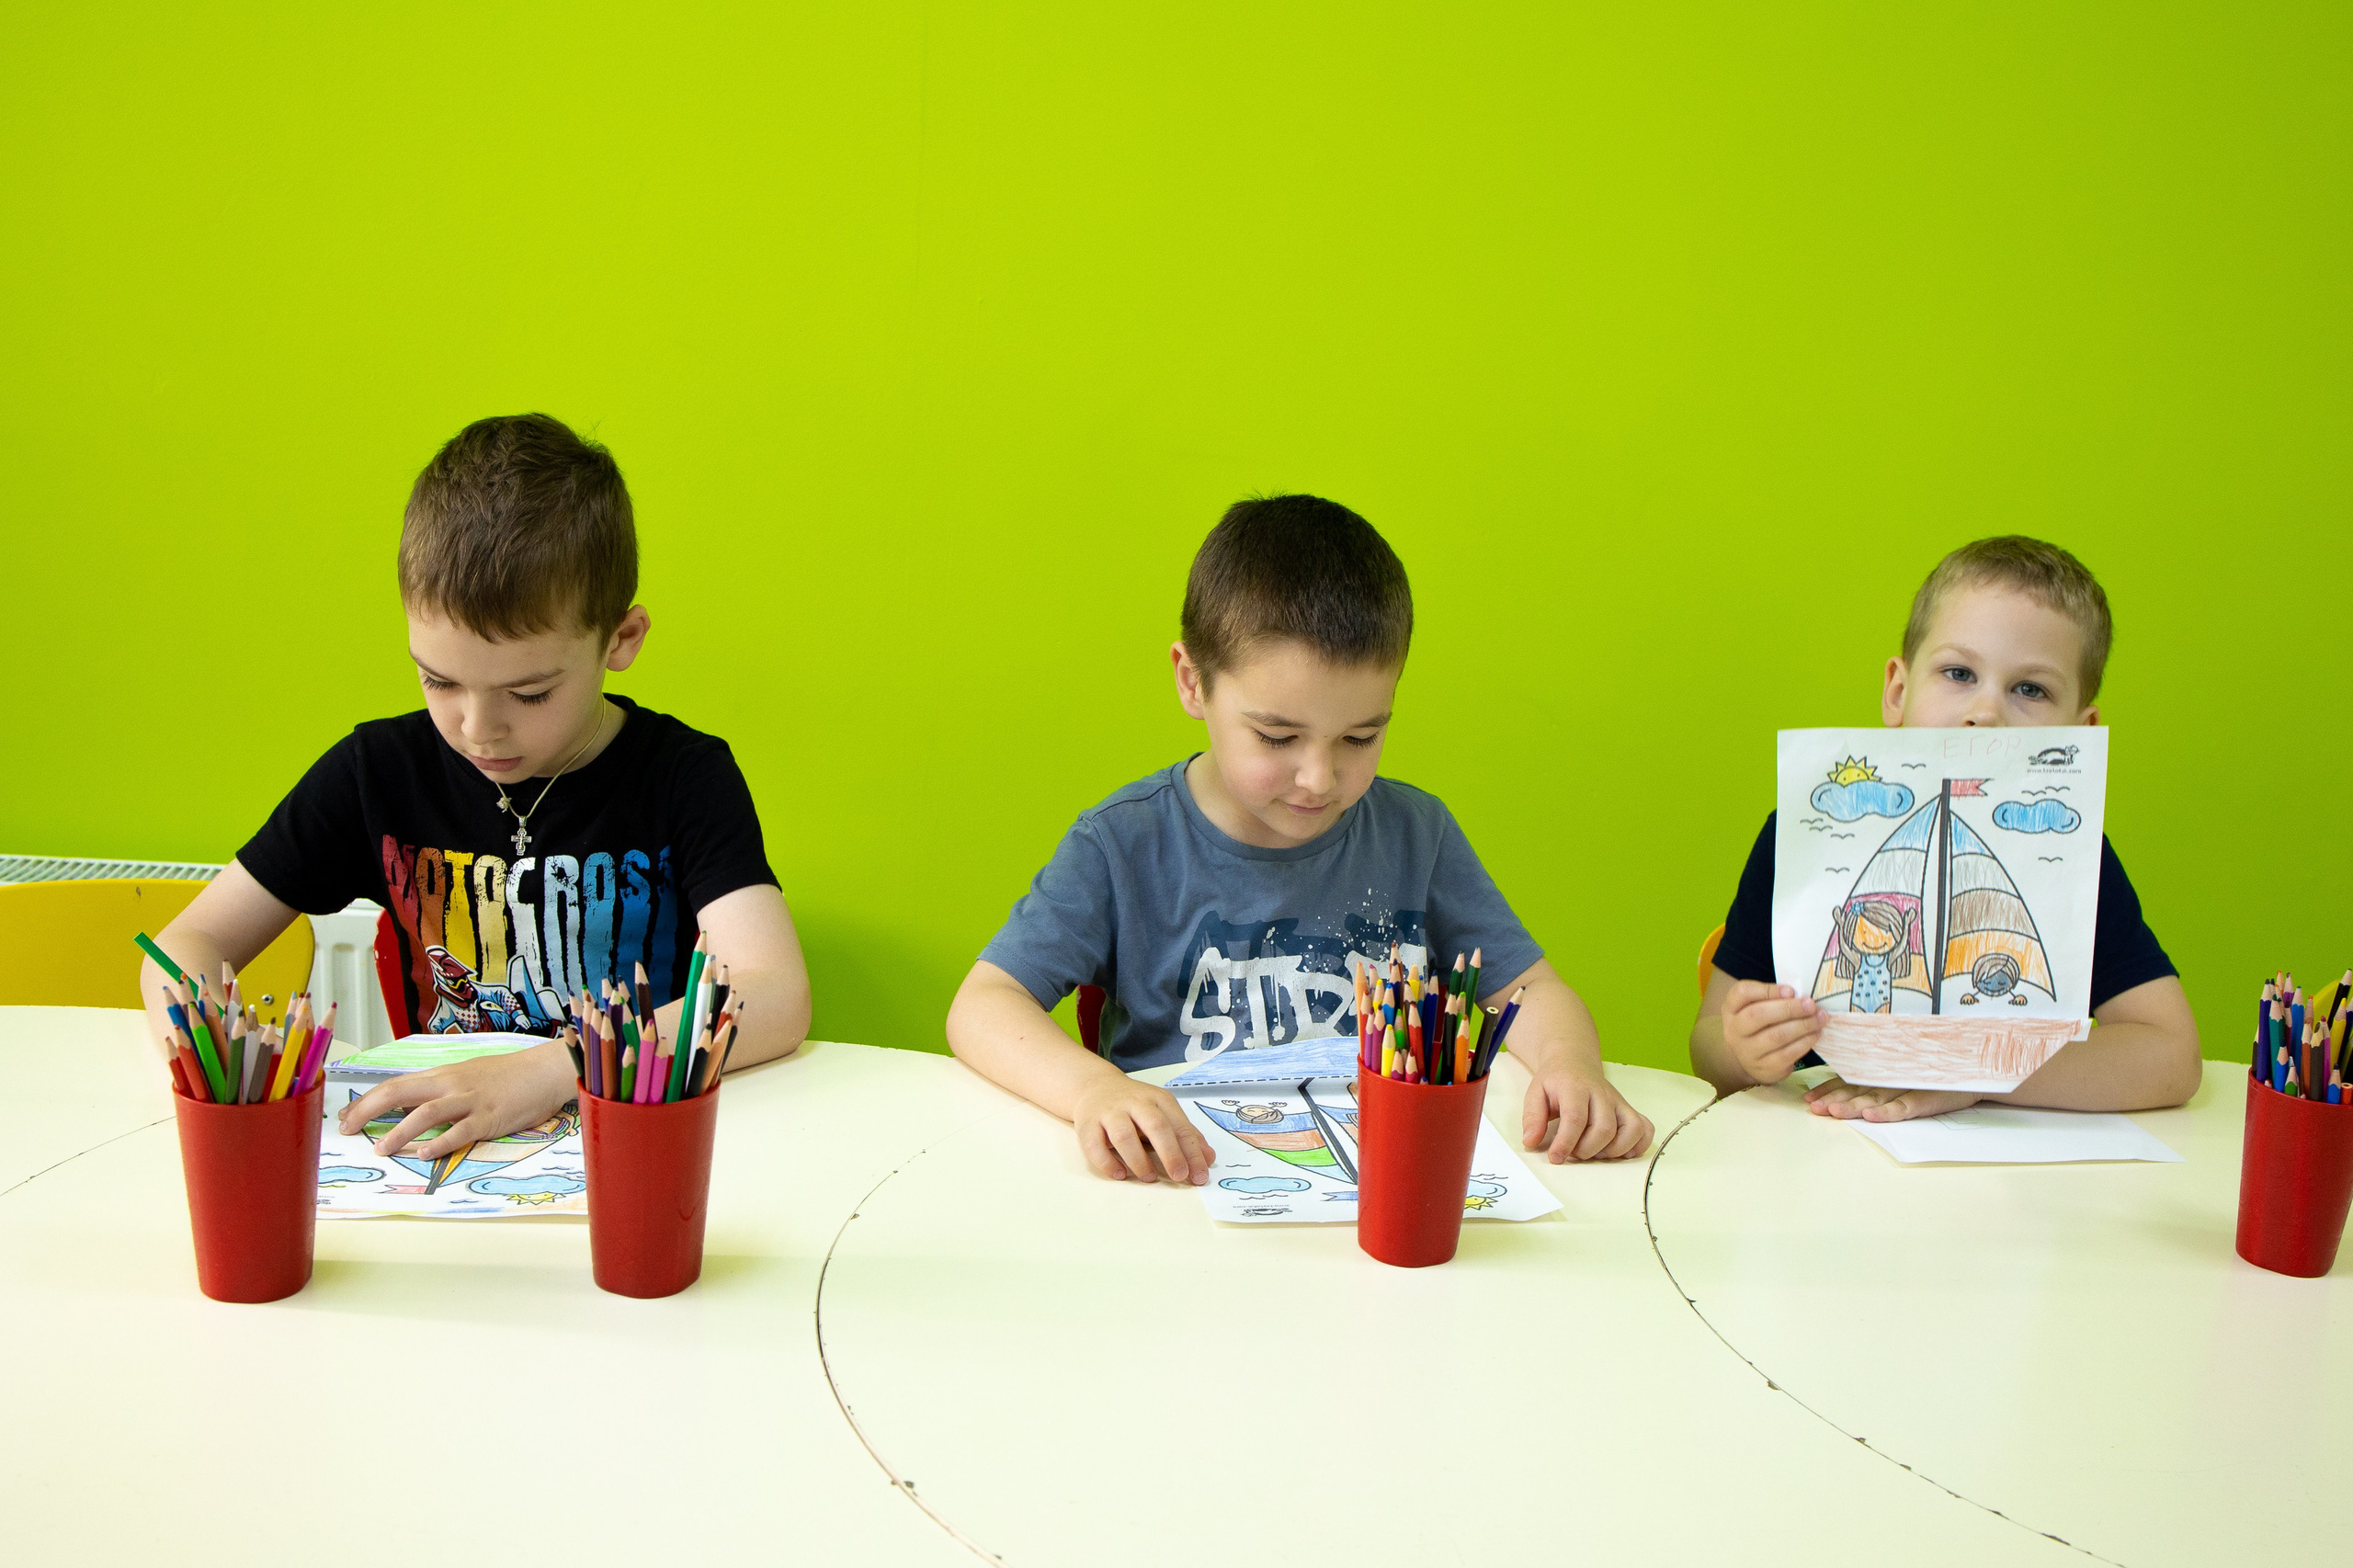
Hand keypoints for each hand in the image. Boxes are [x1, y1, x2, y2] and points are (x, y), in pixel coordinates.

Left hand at [337, 1040, 575, 1158]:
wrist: (544, 1071)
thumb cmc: (507, 1075)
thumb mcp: (467, 1076)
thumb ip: (438, 1091)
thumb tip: (408, 1107)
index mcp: (442, 1075)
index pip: (394, 1084)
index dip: (365, 1101)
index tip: (345, 1116)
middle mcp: (450, 1085)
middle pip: (399, 1092)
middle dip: (367, 1111)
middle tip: (346, 1130)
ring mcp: (469, 1101)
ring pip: (425, 1113)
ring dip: (399, 1132)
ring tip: (381, 1149)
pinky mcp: (489, 1118)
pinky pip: (460, 1131)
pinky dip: (439, 1143)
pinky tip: (423, 1154)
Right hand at [1069, 1076, 1211, 1184]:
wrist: (1095, 1086)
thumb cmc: (1135, 1105)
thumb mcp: (1163, 1112)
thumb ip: (1185, 1135)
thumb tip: (1208, 1159)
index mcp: (1158, 1099)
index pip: (1179, 1126)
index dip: (1192, 1152)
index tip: (1199, 1175)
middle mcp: (1134, 1102)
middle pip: (1155, 1126)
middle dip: (1170, 1153)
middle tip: (1180, 1176)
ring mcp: (1109, 1112)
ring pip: (1124, 1135)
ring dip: (1138, 1160)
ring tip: (1149, 1177)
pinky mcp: (1087, 1124)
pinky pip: (1094, 1145)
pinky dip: (1107, 1163)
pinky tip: (1120, 1174)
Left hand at [1522, 1066, 1652, 1162]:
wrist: (1574, 1062)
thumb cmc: (1556, 1081)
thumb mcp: (1535, 1092)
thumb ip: (1532, 1117)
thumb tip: (1530, 1141)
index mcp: (1576, 1087)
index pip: (1576, 1118)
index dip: (1566, 1143)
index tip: (1556, 1157)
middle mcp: (1602, 1093)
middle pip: (1604, 1129)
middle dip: (1587, 1150)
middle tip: (1573, 1153)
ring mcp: (1619, 1102)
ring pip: (1631, 1130)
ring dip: (1613, 1150)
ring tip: (1594, 1151)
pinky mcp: (1629, 1110)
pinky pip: (1645, 1129)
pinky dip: (1636, 1145)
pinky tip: (1618, 1150)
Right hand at [1721, 981, 1824, 1085]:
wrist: (1750, 1060)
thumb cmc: (1760, 1025)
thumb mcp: (1757, 1007)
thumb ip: (1773, 999)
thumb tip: (1802, 996)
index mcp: (1731, 1008)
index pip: (1743, 993)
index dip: (1767, 990)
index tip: (1791, 990)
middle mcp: (1734, 1030)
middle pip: (1758, 1015)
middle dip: (1789, 1009)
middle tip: (1811, 1005)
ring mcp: (1747, 1051)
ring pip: (1775, 1036)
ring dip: (1802, 1026)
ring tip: (1819, 1018)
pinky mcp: (1764, 1068)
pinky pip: (1786, 1054)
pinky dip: (1804, 1042)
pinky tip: (1815, 1034)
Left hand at [1804, 1076, 1980, 1121]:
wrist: (1976, 1068)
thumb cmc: (1937, 1072)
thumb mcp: (1905, 1073)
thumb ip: (1880, 1079)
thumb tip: (1846, 1091)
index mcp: (1883, 1072)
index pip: (1850, 1080)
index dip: (1829, 1089)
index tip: (1809, 1099)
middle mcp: (1892, 1077)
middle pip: (1858, 1090)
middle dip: (1834, 1100)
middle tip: (1814, 1108)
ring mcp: (1909, 1086)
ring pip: (1876, 1097)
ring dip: (1853, 1105)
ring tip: (1834, 1111)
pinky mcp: (1927, 1095)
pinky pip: (1904, 1106)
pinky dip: (1887, 1111)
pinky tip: (1871, 1115)